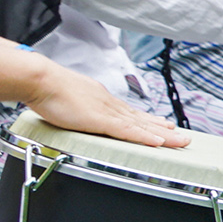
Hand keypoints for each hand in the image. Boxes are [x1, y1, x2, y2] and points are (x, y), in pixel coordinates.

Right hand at [27, 65, 188, 148]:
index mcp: (102, 100)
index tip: (163, 125)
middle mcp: (110, 104)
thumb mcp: (68, 99)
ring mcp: (107, 111)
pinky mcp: (100, 119)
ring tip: (180, 139)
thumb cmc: (47, 88)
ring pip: (141, 126)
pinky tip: (158, 141)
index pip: (130, 113)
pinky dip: (144, 136)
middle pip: (142, 119)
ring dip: (162, 134)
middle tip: (182, 135)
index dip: (148, 121)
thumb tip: (76, 111)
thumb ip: (77, 107)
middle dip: (163, 129)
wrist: (40, 80)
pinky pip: (127, 131)